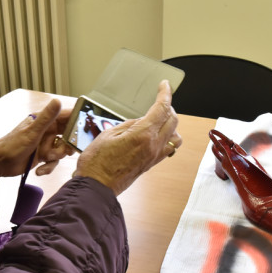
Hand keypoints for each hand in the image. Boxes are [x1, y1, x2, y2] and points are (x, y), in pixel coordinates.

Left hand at [0, 99, 74, 177]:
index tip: (87, 126)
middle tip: (67, 150)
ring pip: (62, 150)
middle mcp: (47, 131)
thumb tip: (57, 101)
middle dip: (69, 144)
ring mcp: (46, 144)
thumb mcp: (32, 131)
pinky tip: (40, 170)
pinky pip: (54, 161)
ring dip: (56, 157)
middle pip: (68, 135)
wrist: (0, 163)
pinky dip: (49, 167)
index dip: (77, 119)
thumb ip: (47, 117)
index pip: (66, 116)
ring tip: (47, 158)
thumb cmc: (13, 145)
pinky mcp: (44, 156)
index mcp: (45, 120)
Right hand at [74, 80, 182, 195]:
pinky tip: (155, 136)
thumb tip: (141, 122)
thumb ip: (129, 125)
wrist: (96, 187)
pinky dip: (167, 138)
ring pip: (175, 136)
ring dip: (171, 125)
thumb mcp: (109, 134)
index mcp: (143, 134)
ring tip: (159, 120)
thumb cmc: (97, 162)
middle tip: (159, 101)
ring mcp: (154, 156)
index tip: (164, 85)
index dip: (165, 94)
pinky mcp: (151, 164)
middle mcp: (153, 145)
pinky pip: (168, 148)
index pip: (162, 108)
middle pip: (173, 121)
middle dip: (168, 107)